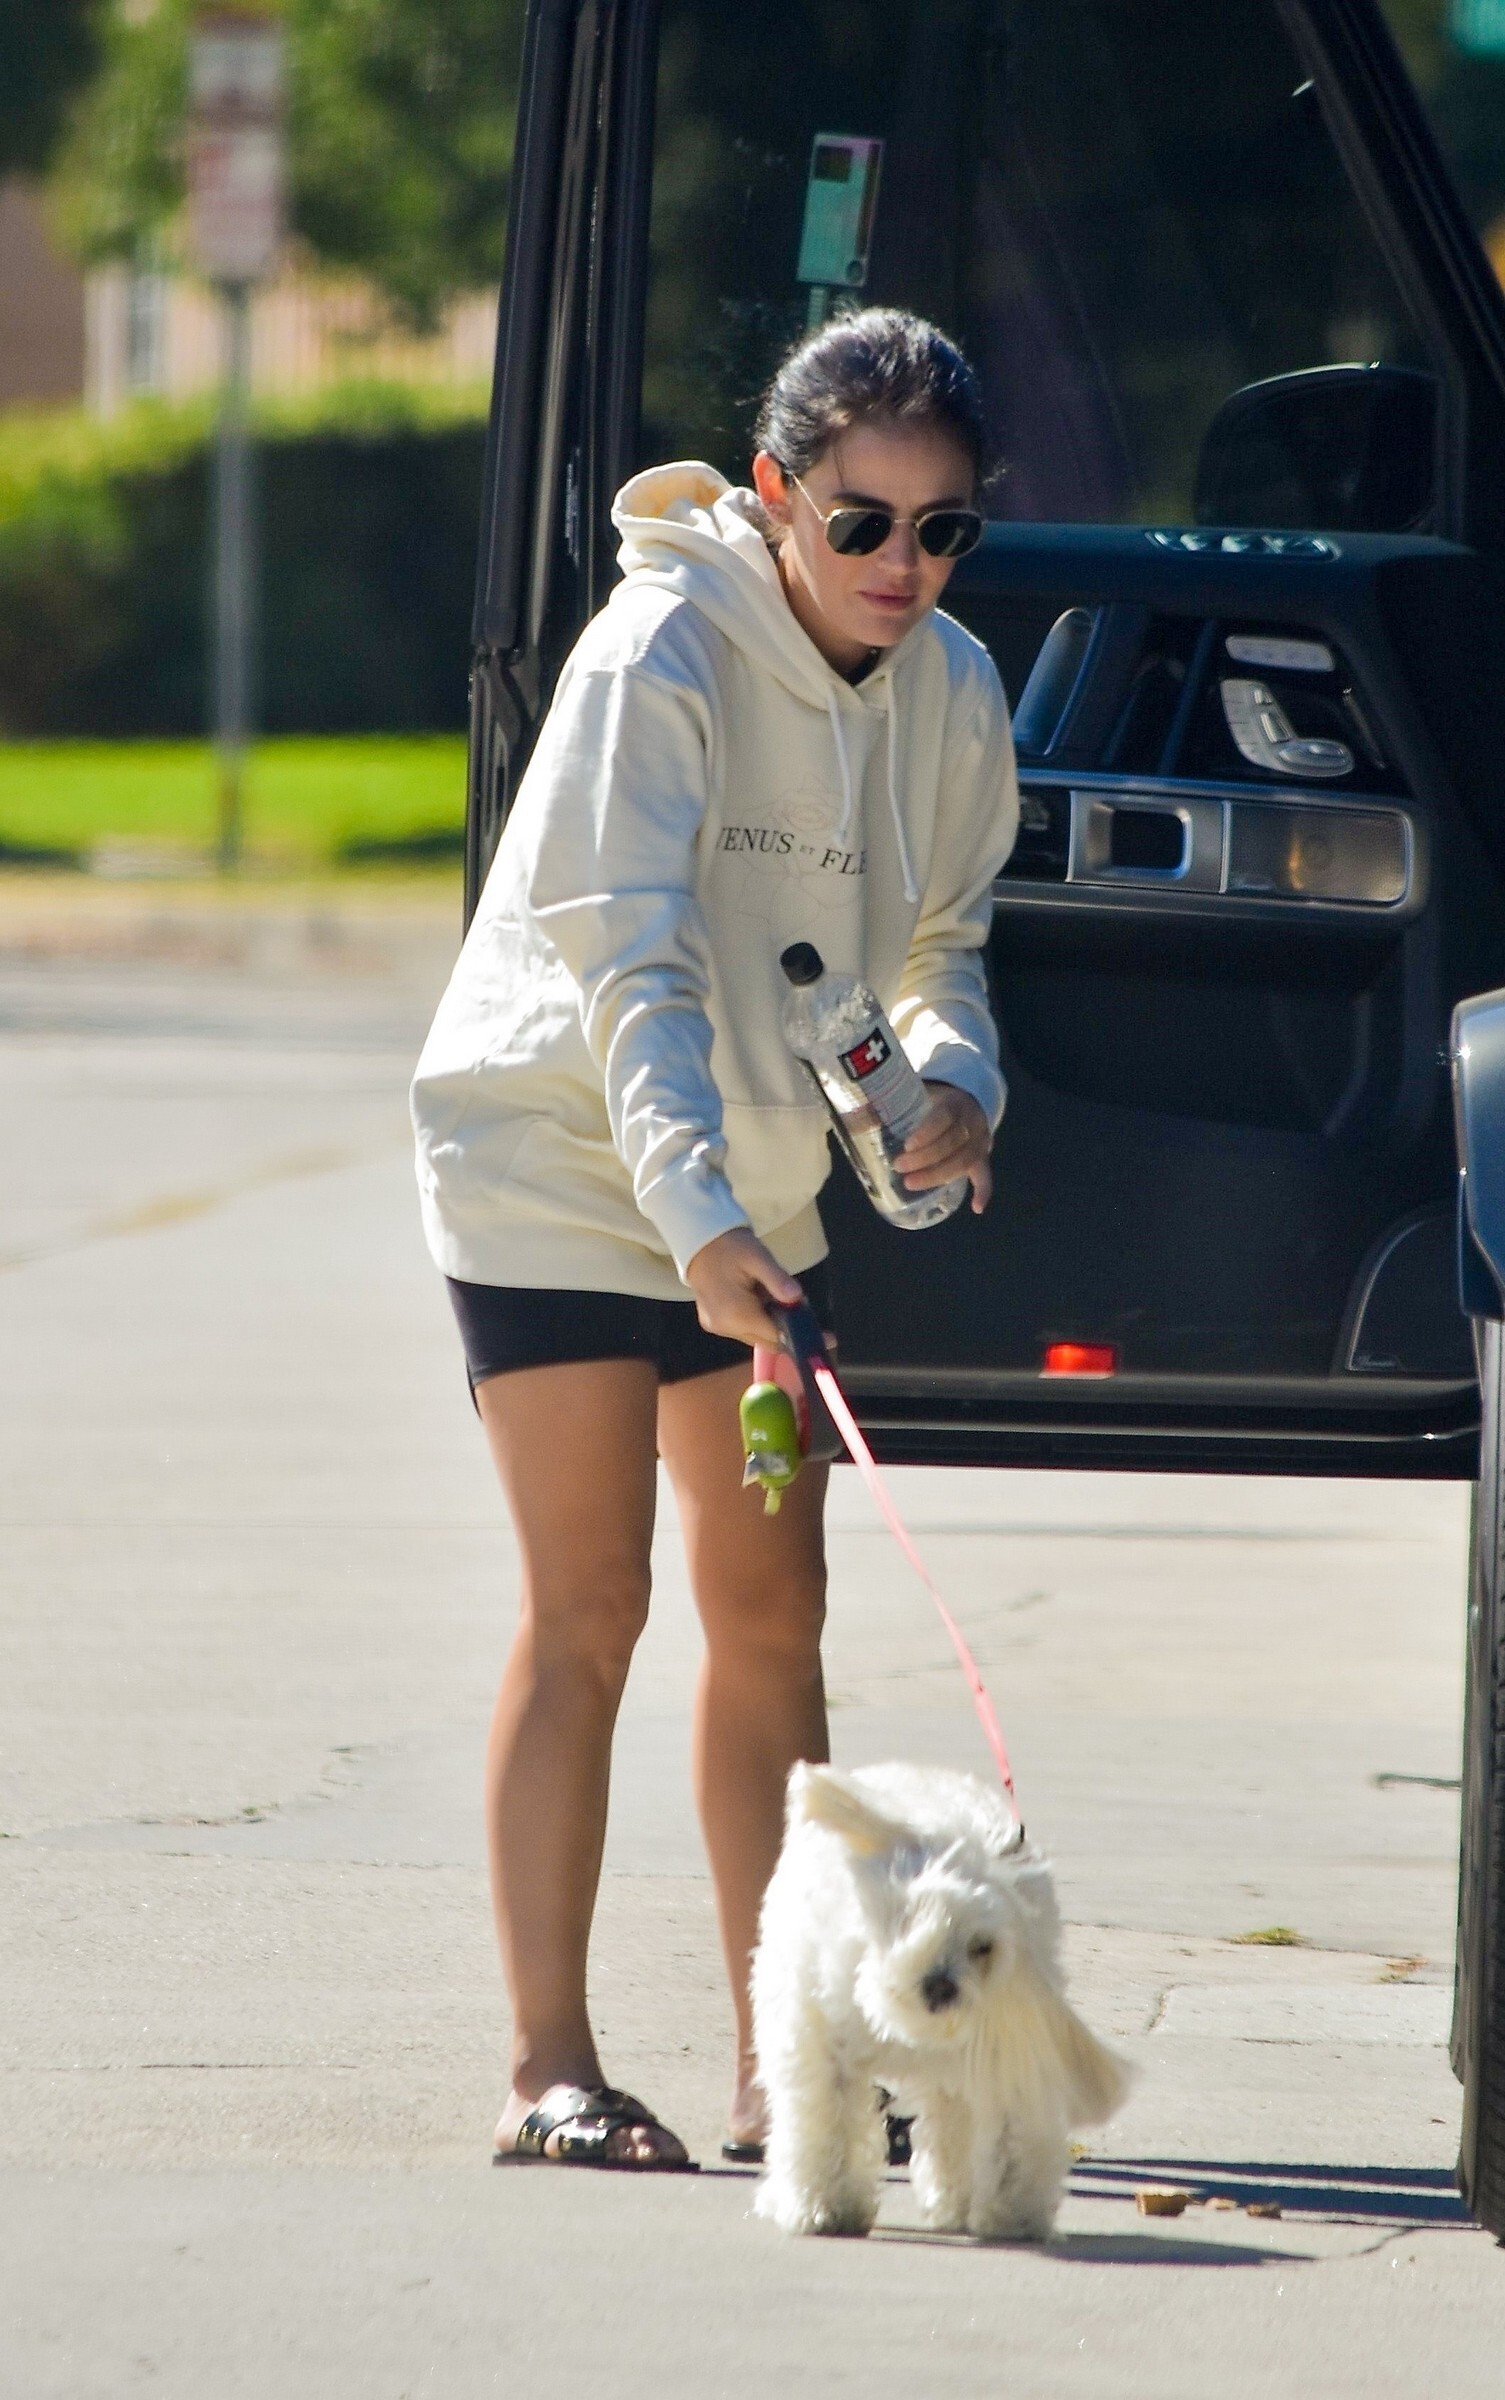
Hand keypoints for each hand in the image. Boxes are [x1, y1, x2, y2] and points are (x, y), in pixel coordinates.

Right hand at [684, 1226, 803, 1345]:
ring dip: (763, 1320)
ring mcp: (717, 1327)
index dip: (792, 1324)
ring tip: (760, 1292)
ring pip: (754, 1336)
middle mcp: (725, 1327)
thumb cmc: (731, 1247)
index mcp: (737, 1315)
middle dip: (778, 1322)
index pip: (776, 1337)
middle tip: (777, 1294)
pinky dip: (750, 1319)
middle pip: (766, 1340)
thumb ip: (778, 1280)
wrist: (699, 1241)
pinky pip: (740, 1330)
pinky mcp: (712, 1324)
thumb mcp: (758, 1257)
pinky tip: (748, 1297)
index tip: (797, 1305)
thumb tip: (796, 1298)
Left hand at [894, 1083, 992, 1213]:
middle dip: (926, 1158)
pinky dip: (983, 1191)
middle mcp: (971, 1121)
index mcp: (954, 1103)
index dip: (927, 1133)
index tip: (906, 1146)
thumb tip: (857, 1119)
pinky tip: (976, 1208)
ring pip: (965, 1160)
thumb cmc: (933, 1101)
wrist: (966, 1099)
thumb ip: (896, 1106)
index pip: (944, 1117)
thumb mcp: (919, 1095)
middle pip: (953, 1142)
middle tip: (899, 1167)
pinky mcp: (982, 1155)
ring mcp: (980, 1139)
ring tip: (912, 1184)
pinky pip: (985, 1174)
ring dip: (939, 1175)